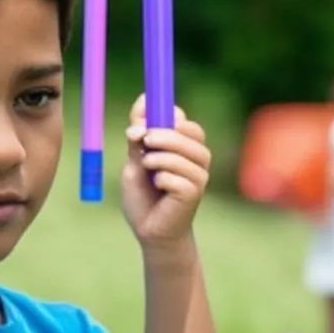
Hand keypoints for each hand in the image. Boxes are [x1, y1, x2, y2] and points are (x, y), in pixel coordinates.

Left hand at [122, 94, 211, 249]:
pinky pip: (176, 177)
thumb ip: (138, 137)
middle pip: (189, 130)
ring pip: (181, 153)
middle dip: (162, 133)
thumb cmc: (143, 197)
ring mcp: (199, 175)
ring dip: (157, 158)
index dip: (161, 116)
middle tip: (143, 142)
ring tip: (147, 167)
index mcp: (184, 146)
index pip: (181, 119)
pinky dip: (161, 179)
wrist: (150, 232)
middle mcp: (197, 157)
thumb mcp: (134, 162)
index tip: (140, 124)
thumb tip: (143, 100)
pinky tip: (159, 189)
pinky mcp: (194, 192)